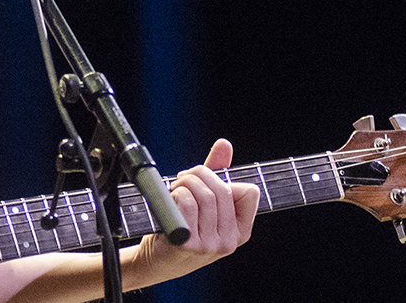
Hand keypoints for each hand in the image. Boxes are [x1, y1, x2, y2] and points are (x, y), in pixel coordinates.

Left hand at [126, 139, 259, 284]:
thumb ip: (217, 173)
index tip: (207, 184)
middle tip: (183, 178)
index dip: (225, 181)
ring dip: (184, 183)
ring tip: (175, 190)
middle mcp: (228, 242)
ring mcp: (208, 246)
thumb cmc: (182, 228)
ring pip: (204, 195)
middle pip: (222, 189)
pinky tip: (169, 202)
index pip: (250, 192)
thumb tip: (224, 144)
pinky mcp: (187, 244)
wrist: (155, 261)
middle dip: (199, 174)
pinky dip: (176, 194)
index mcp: (240, 231)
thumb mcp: (205, 203)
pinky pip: (186, 204)